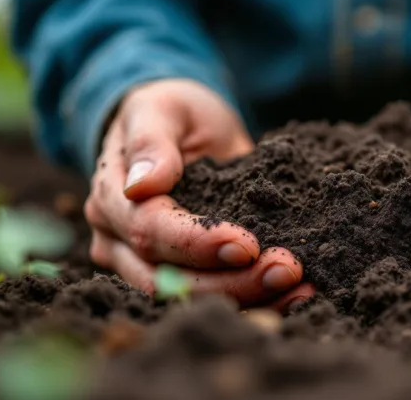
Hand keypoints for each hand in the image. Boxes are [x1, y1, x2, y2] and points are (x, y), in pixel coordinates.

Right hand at [84, 79, 314, 310]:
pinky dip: (255, 302)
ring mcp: (144, 264)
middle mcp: (118, 241)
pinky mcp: (179, 274)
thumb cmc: (172, 112)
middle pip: (167, 279)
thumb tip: (141, 186)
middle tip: (286, 271)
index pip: (150, 231)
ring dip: (248, 299)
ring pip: (189, 298)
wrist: (185, 128)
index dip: (197, 242)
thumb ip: (151, 141)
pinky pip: (212, 298)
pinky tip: (295, 296)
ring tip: (299, 290)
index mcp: (111, 198)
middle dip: (231, 282)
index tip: (247, 245)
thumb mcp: (163, 108)